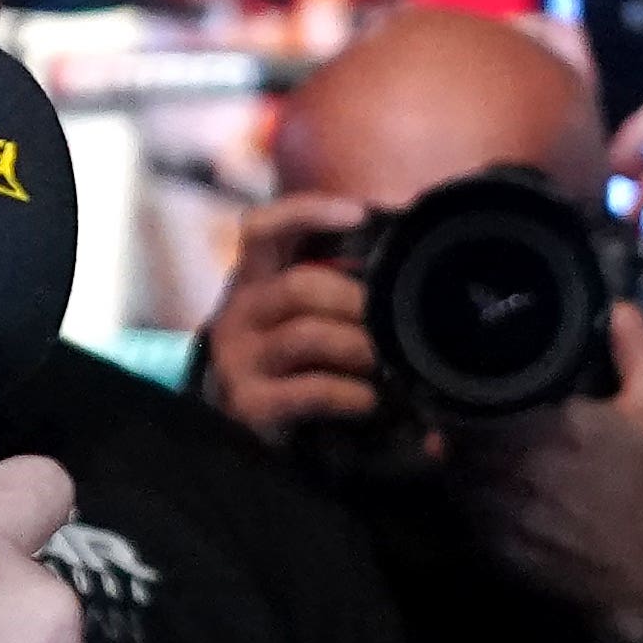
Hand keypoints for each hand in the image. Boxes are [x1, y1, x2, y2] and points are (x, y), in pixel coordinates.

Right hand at [201, 196, 377, 445]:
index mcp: (252, 277)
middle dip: (355, 300)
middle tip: (392, 317)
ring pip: (306, 335)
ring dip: (358, 346)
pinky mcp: (250, 403)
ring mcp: (239, 359)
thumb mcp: (300, 310)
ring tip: (384, 361)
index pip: (261, 228)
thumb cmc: (291, 355)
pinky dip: (349, 392)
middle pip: (299, 286)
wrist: (243, 429)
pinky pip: (310, 390)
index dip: (307, 213)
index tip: (360, 214)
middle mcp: (238, 312)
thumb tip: (405, 245)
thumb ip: (336, 279)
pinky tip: (369, 400)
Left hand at [459, 301, 642, 642]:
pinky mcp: (493, 547)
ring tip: (475, 439)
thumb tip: (615, 306)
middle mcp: (509, 469)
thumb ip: (638, 349)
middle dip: (458, 416)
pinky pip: (465, 508)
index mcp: (543, 427)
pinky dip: (471, 493)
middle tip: (470, 399)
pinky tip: (492, 483)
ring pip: (452, 470)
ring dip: (459, 455)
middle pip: (452, 431)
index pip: (469, 395)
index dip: (462, 381)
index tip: (468, 367)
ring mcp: (496, 513)